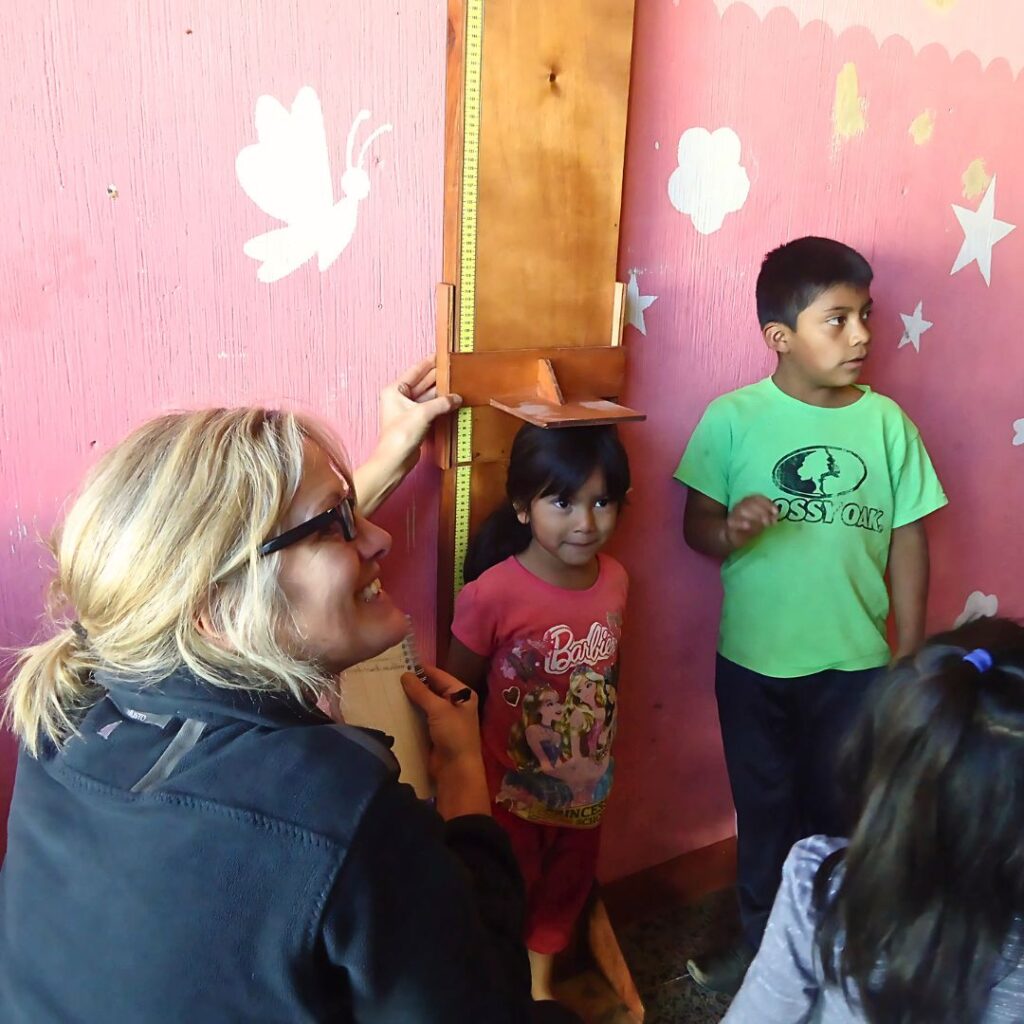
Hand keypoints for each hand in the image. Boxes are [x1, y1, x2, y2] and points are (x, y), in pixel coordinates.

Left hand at [353, 358, 462, 514]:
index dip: (429, 362)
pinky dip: (440, 404)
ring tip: (457, 383)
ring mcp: (407, 410)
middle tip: (454, 368)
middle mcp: (399, 397)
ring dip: (441, 392)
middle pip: (422, 382)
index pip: (415, 370)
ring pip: (427, 396)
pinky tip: (452, 400)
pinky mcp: (415, 421)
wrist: (395, 460)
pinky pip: (429, 408)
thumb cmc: (401, 435)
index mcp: (395, 389)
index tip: (441, 354)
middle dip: (438, 377)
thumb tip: (457, 398)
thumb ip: (442, 403)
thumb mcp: (423, 413)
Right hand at [402, 664, 489, 819]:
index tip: (399, 663)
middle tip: (388, 676)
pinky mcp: (433, 731)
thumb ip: (421, 691)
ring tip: (387, 690)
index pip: (438, 675)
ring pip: (423, 703)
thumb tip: (405, 675)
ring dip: (409, 699)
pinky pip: (419, 717)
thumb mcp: (438, 710)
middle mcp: (453, 703)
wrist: (456, 770)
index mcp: (461, 693)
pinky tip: (392, 708)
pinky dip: (409, 713)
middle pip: (430, 688)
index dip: (420, 669)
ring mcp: (443, 718)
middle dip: (412, 684)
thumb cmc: (453, 735)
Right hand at [725, 495, 778, 550]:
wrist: (732, 535)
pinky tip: (748, 526)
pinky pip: (733, 521)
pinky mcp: (730, 524)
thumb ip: (768, 516)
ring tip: (764, 524)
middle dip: (762, 511)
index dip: (767, 503)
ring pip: (742, 510)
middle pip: (749, 503)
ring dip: (754, 516)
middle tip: (770, 521)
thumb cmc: (750, 524)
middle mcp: (740, 505)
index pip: (757, 498)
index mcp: (749, 502)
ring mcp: (734, 514)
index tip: (776, 512)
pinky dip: (741, 523)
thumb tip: (775, 516)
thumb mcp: (761, 519)